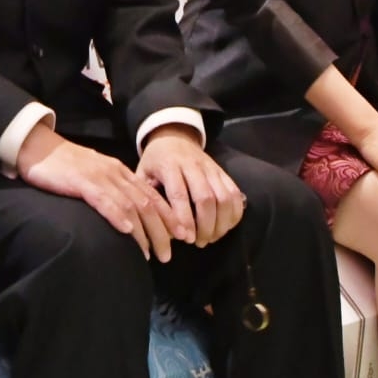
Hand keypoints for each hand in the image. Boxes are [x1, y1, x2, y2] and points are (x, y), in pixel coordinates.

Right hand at [16, 124, 177, 259]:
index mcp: (120, 172)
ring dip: (144, 231)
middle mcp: (115, 173)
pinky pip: (104, 199)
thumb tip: (127, 218)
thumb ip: (111, 191)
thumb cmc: (63, 166)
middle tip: (169, 254)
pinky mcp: (81, 181)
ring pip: (130, 204)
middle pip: (147, 204)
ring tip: (152, 253)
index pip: (152, 196)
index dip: (169, 217)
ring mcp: (99, 176)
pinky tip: (127, 231)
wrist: (37, 146)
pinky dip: (118, 215)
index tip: (181, 237)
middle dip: (162, 231)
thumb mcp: (94, 177)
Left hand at [135, 126, 245, 249]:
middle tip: (198, 243)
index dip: (184, 218)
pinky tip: (224, 227)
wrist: (173, 135)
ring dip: (220, 223)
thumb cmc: (155, 161)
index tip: (186, 239)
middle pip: (206, 198)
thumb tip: (151, 227)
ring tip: (210, 237)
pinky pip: (235, 193)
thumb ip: (146, 196)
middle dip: (205, 225)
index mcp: (169, 165)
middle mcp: (193, 164)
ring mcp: (211, 167)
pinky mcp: (223, 171)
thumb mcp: (142, 172)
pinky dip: (234, 213)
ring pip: (224, 197)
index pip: (180, 194)